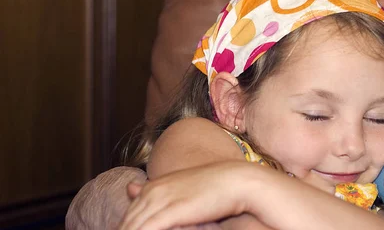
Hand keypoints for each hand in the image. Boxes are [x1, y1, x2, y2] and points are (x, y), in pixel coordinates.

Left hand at [119, 161, 255, 229]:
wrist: (237, 180)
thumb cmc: (213, 187)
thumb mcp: (179, 187)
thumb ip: (153, 191)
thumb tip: (130, 188)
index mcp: (153, 187)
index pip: (128, 218)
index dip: (123, 229)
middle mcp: (152, 192)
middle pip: (126, 224)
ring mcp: (160, 201)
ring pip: (133, 227)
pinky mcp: (170, 211)